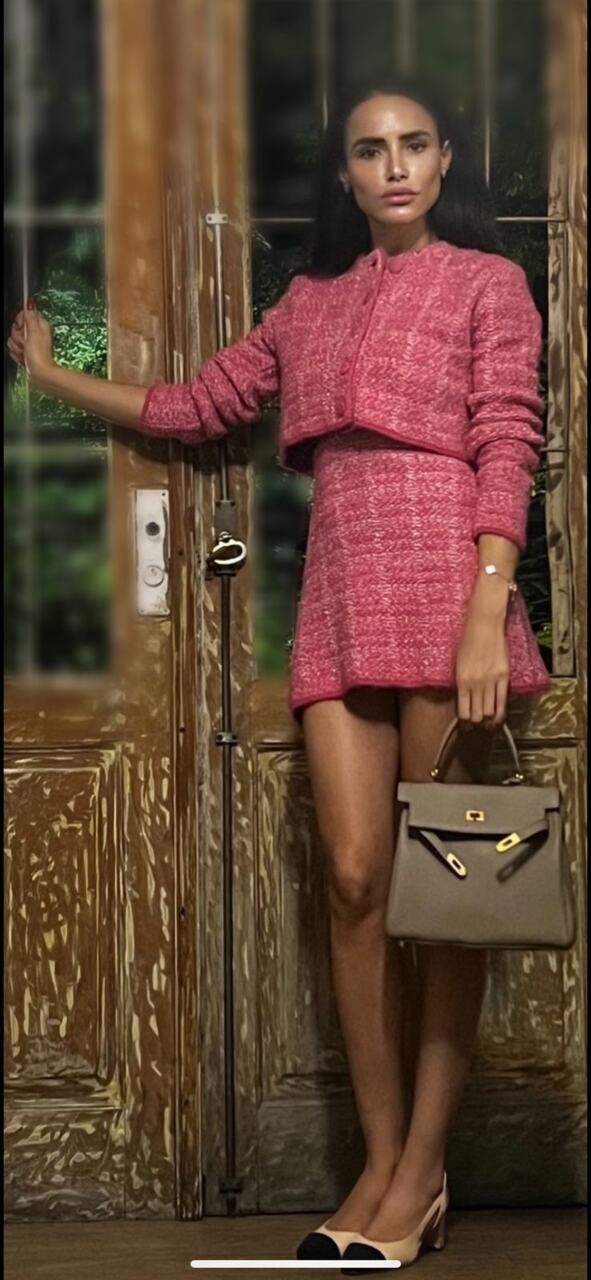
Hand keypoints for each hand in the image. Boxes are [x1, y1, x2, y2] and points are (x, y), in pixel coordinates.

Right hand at [6, 301, 53, 379]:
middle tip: (25, 343)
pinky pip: (15, 348)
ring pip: (14, 338)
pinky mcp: (26, 351)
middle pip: (16, 327)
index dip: (20, 322)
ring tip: (25, 352)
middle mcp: (35, 332)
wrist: (40, 373)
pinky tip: (23, 357)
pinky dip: (17, 353)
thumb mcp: (34, 333)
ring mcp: (30, 342)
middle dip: (17, 337)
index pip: (23, 314)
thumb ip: (31, 317)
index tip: (22, 329)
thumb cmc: (39, 355)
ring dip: (17, 347)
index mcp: (39, 324)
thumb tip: (29, 303)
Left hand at [455, 595, 509, 727]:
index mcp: (462, 681)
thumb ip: (462, 683)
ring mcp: (491, 681)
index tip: (466, 726)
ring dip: (489, 721)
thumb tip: (465, 701)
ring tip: (488, 724)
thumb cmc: (467, 642)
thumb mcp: (458, 664)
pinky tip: (498, 719)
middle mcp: (476, 684)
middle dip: (476, 724)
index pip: (464, 711)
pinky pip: (502, 701)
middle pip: (477, 715)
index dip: (465, 723)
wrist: (484, 626)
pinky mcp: (503, 677)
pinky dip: (500, 714)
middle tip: (477, 726)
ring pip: (490, 711)